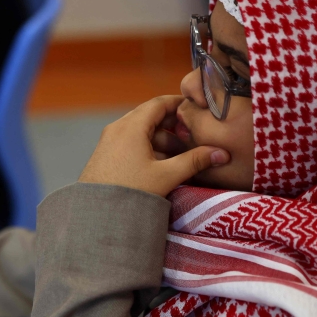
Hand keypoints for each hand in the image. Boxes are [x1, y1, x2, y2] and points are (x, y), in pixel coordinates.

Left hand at [78, 95, 229, 196]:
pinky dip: (149, 148)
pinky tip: (162, 165)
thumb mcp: (166, 176)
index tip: (197, 109)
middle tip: (193, 136)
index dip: (179, 103)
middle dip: (173, 125)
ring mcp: (109, 141)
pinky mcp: (106, 155)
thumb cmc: (129, 192)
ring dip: (162, 140)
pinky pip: (131, 143)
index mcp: (131, 126)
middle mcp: (118, 128)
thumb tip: (222, 153)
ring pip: (141, 132)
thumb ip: (194, 161)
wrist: (95, 214)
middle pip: (150, 116)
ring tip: (181, 156)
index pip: (159, 103)